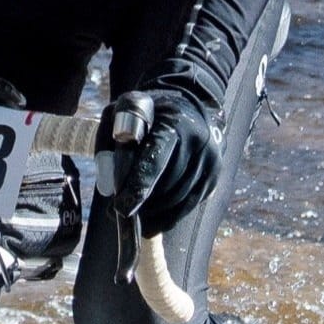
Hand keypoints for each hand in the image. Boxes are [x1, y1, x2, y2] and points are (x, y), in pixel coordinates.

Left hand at [100, 87, 222, 238]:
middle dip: (142, 202)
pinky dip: (168, 214)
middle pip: (167, 185)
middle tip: (118, 210)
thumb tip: (109, 186)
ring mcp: (211, 159)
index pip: (155, 159)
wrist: (187, 108)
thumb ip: (109, 142)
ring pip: (178, 199)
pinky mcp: (214, 175)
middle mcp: (198, 140)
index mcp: (173, 123)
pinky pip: (189, 205)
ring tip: (135, 210)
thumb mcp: (122, 113)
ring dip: (154, 210)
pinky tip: (152, 215)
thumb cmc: (148, 114)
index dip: (138, 185)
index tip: (122, 208)